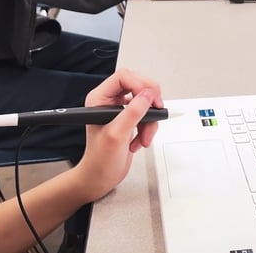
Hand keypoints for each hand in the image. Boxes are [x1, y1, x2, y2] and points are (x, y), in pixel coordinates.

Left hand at [73, 68, 163, 199]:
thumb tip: (147, 96)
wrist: (100, 178)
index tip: (150, 100)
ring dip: (150, 121)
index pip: (123, 77)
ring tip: (143, 137)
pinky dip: (149, 128)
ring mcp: (120, 111)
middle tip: (156, 112)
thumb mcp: (117, 135)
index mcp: (99, 98)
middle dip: (149, 103)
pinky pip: (148, 115)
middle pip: (138, 86)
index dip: (140, 85)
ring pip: (146, 102)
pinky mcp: (130, 120)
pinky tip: (139, 140)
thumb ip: (133, 113)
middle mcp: (109, 101)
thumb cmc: (99, 160)